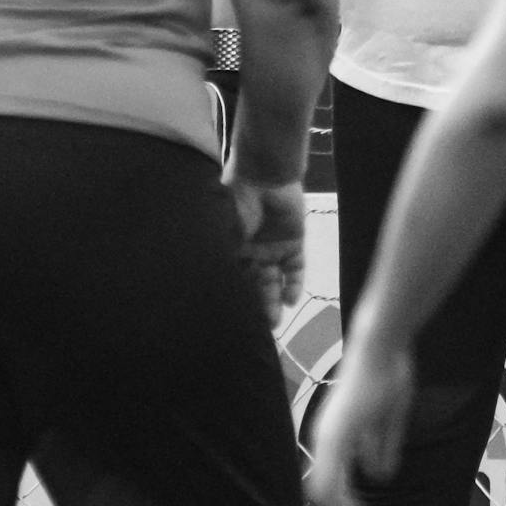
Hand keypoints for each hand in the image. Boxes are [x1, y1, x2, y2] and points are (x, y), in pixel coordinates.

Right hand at [227, 176, 305, 324]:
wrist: (264, 175)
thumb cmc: (236, 201)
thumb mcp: (224, 233)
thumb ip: (223, 257)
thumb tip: (210, 288)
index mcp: (230, 249)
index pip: (233, 281)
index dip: (235, 300)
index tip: (235, 321)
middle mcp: (251, 252)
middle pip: (254, 286)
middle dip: (256, 308)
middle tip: (257, 330)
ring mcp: (272, 247)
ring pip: (274, 281)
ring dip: (274, 301)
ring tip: (274, 322)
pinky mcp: (293, 242)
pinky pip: (295, 267)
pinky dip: (294, 283)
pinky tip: (291, 300)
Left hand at [306, 332, 413, 505]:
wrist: (381, 347)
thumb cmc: (386, 374)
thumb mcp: (388, 419)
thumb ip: (381, 446)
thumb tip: (379, 476)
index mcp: (333, 438)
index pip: (332, 484)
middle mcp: (323, 441)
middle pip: (325, 495)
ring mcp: (327, 439)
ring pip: (326, 495)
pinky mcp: (336, 437)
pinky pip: (333, 482)